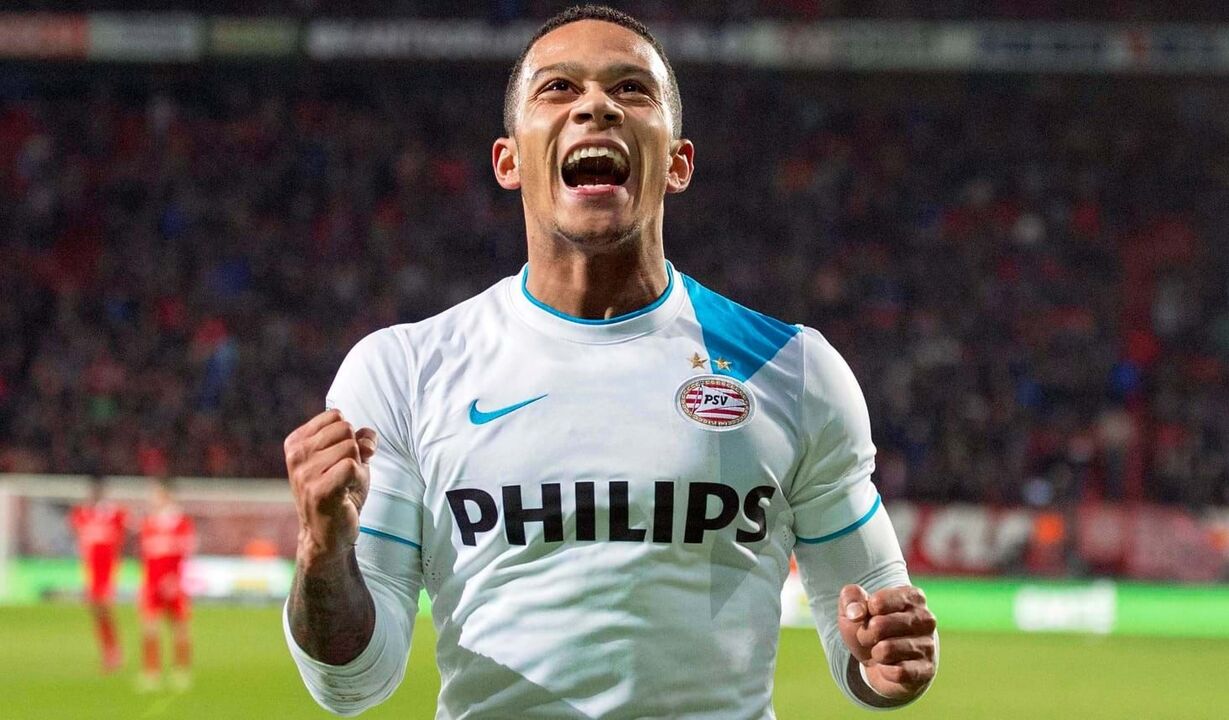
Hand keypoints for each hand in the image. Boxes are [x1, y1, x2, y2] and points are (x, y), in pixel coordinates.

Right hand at [284, 409, 377, 568]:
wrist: (327, 535)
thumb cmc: (339, 492)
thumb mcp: (350, 458)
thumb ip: (360, 440)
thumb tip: (368, 439)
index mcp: (296, 442)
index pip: (336, 416)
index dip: (349, 437)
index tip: (339, 459)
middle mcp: (296, 455)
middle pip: (345, 429)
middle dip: (355, 452)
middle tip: (344, 475)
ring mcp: (304, 473)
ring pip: (351, 448)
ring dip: (358, 468)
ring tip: (345, 486)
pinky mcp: (318, 490)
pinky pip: (352, 466)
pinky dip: (359, 479)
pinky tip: (347, 494)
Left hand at [838, 584, 936, 699]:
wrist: (881, 662)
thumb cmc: (869, 628)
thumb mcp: (853, 607)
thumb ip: (851, 598)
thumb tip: (856, 613)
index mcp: (912, 596)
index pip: (877, 603)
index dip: (862, 614)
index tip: (868, 617)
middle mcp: (926, 618)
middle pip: (879, 626)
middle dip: (865, 635)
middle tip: (870, 639)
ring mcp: (929, 645)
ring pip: (886, 650)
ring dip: (875, 654)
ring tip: (881, 652)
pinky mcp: (927, 670)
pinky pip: (897, 673)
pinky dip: (885, 671)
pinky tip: (891, 667)